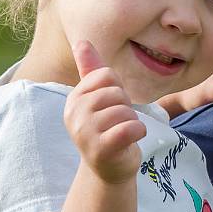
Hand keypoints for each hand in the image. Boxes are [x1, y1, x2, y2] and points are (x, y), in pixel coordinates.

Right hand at [64, 41, 146, 183]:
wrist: (109, 170)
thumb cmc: (106, 129)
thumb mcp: (98, 99)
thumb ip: (91, 70)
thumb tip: (81, 41)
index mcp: (73, 99)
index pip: (106, 75)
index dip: (118, 88)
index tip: (112, 106)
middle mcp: (74, 115)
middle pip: (116, 92)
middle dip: (126, 106)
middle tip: (119, 123)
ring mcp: (84, 133)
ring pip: (125, 111)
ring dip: (132, 121)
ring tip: (123, 133)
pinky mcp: (100, 149)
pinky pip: (130, 128)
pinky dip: (139, 131)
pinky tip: (132, 138)